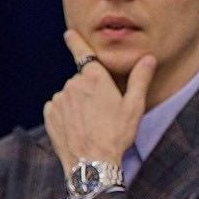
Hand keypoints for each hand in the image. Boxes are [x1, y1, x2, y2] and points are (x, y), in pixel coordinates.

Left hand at [43, 30, 156, 175]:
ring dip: (77, 103)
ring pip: (69, 95)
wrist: (92, 164)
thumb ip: (140, 79)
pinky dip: (65, 114)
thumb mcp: (134, 107)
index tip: (69, 33)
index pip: (83, 52)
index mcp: (96, 78)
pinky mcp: (50, 114)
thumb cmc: (116, 135)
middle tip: (103, 112)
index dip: (75, 41)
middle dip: (90, 90)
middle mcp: (74, 84)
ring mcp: (59, 99)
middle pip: (82, 80)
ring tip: (90, 124)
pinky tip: (77, 128)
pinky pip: (58, 108)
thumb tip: (149, 58)